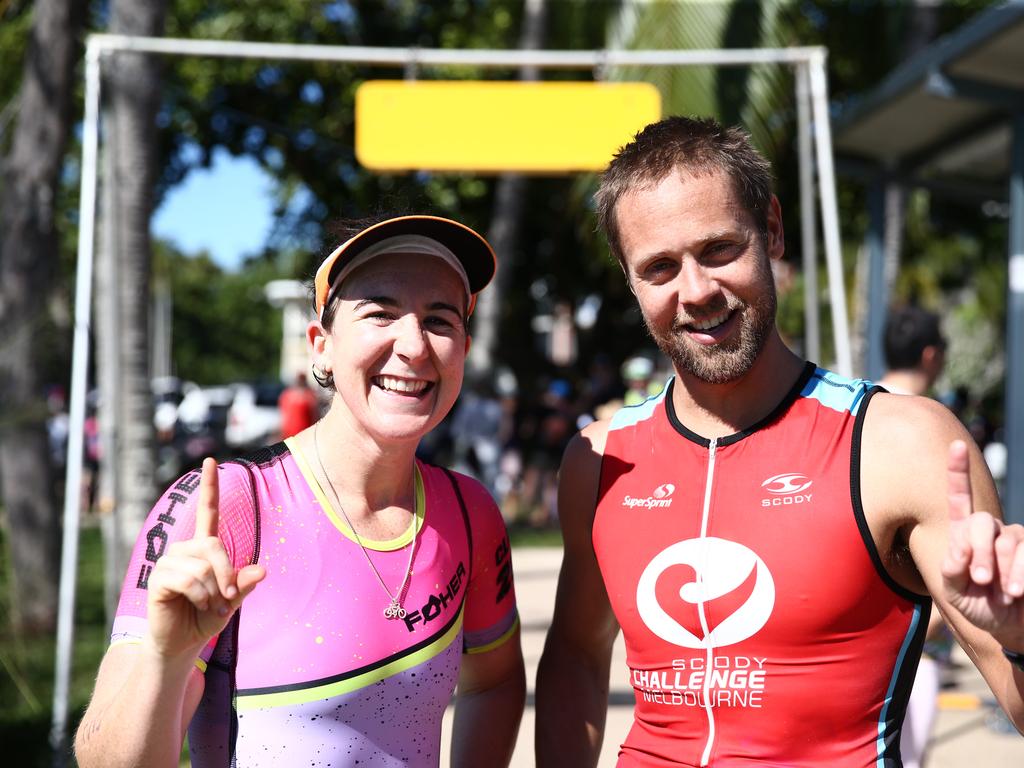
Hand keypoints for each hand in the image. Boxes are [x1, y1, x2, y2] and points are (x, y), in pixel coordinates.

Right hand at [145, 458, 264, 659]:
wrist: (182, 643)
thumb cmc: (206, 618)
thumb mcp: (233, 601)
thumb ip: (244, 584)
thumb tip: (262, 569)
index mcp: (203, 548)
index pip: (208, 511)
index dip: (209, 486)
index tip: (210, 460)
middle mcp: (185, 549)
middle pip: (215, 546)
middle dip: (227, 575)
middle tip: (227, 598)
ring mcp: (169, 562)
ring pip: (203, 567)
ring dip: (213, 592)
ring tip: (209, 605)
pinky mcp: (159, 578)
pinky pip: (189, 580)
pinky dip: (201, 596)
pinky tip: (197, 605)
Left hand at [941, 440, 1023, 643]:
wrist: (1011, 628)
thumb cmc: (979, 607)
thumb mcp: (955, 592)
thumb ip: (950, 570)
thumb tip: (959, 548)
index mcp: (964, 534)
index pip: (959, 498)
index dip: (957, 471)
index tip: (955, 446)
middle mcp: (992, 530)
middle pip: (981, 522)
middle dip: (980, 552)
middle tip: (982, 579)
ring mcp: (1017, 539)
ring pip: (1008, 540)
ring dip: (1003, 570)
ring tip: (1002, 593)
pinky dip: (1020, 576)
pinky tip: (1019, 592)